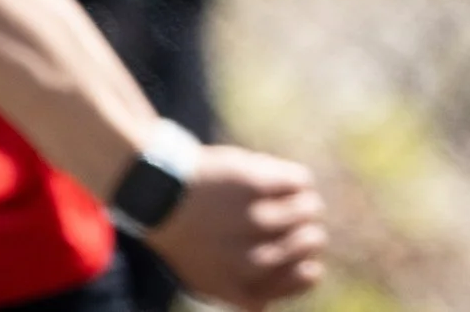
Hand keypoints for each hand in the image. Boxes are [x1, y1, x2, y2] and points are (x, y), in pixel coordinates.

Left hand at [146, 145, 325, 309]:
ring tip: (287, 197)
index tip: (298, 255)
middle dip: (308, 228)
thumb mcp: (209, 276)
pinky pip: (300, 181)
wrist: (157, 195)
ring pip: (311, 208)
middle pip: (313, 240)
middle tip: (292, 221)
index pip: (307, 276)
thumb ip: (247, 289)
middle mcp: (248, 258)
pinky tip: (279, 181)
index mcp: (240, 286)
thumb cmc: (189, 238)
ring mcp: (252, 220)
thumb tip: (288, 289)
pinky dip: (294, 179)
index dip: (309, 263)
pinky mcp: (253, 184)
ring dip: (303, 199)